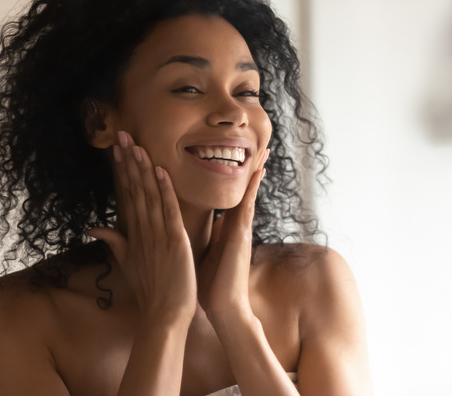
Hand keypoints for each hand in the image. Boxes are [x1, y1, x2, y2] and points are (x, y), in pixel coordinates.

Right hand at [88, 131, 196, 322]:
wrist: (164, 315)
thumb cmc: (150, 291)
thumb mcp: (127, 264)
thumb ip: (114, 242)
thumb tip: (94, 227)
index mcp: (133, 234)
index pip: (125, 195)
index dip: (121, 171)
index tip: (117, 149)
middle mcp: (142, 231)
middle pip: (133, 190)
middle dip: (127, 162)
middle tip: (122, 135)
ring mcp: (156, 235)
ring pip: (148, 196)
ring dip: (142, 169)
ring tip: (136, 145)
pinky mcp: (174, 241)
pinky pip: (168, 211)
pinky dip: (164, 191)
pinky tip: (160, 171)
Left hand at [197, 149, 268, 319]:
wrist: (222, 307)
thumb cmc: (209, 284)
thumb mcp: (200, 252)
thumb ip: (198, 236)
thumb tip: (187, 224)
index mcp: (224, 228)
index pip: (228, 196)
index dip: (231, 176)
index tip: (233, 155)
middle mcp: (235, 225)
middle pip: (243, 189)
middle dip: (250, 168)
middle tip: (259, 143)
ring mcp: (241, 229)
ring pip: (248, 193)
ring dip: (255, 171)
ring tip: (264, 150)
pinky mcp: (242, 236)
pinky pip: (248, 206)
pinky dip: (252, 189)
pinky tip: (258, 172)